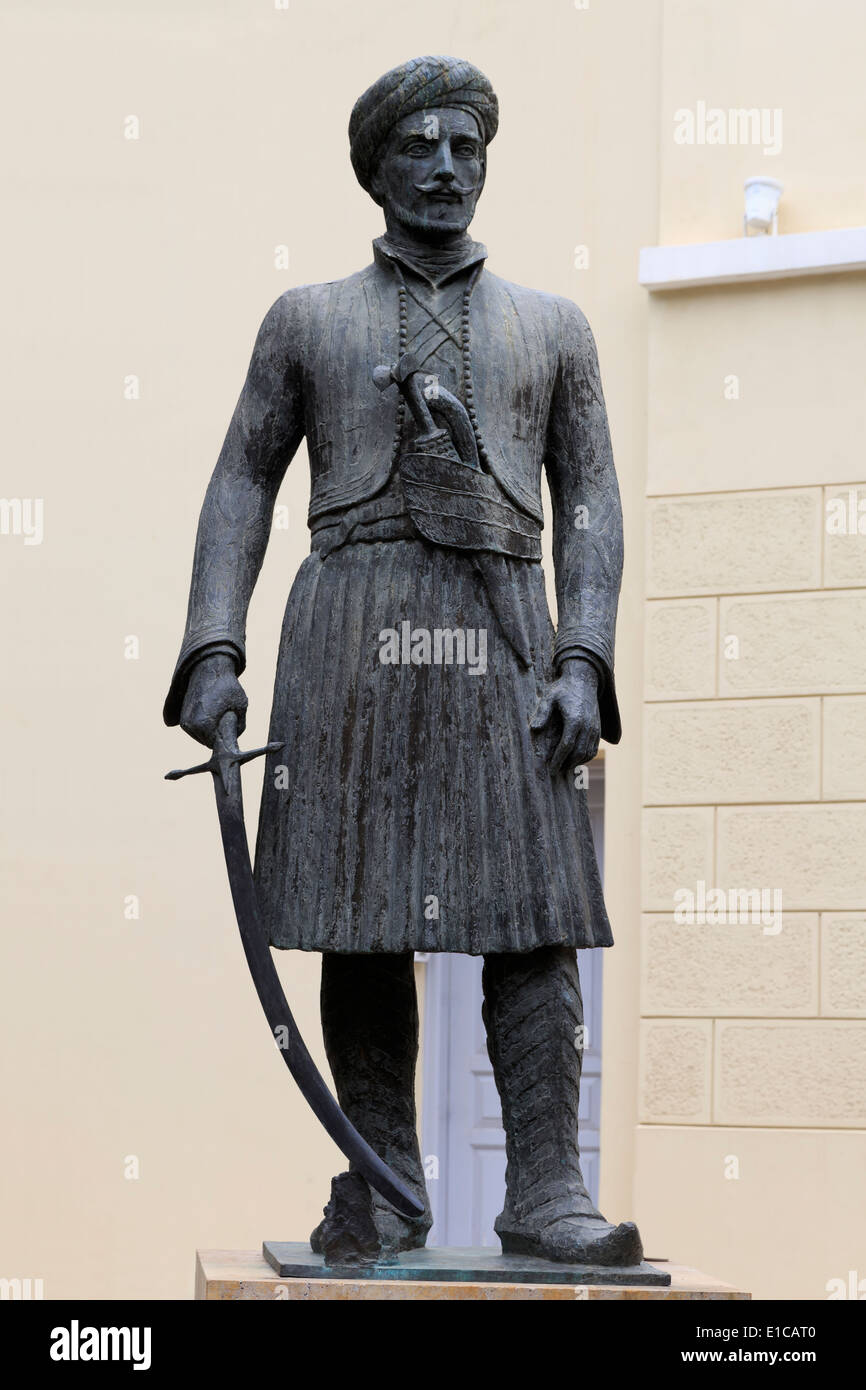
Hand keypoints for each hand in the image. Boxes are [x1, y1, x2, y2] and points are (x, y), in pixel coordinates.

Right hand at [179, 653, 247, 746]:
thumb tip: (233, 740)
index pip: (218, 746)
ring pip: (202, 737)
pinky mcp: (182, 718)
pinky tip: (209, 710)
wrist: (209, 668)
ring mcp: (184, 722)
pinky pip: (196, 730)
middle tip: (225, 715)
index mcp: (204, 725)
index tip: (231, 726)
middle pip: (209, 743)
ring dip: (211, 730)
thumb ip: (239, 728)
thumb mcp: (240, 707)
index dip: (227, 738)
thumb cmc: (227, 687)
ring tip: (217, 710)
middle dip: (218, 734)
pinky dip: (204, 725)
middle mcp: (190, 726)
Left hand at [530, 658, 600, 775]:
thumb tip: (533, 728)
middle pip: (578, 752)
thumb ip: (542, 712)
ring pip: (588, 752)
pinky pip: (594, 748)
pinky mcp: (598, 728)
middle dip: (567, 764)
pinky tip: (575, 759)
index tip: (551, 768)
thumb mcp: (549, 696)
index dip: (559, 759)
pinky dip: (586, 756)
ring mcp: (595, 727)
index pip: (567, 746)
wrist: (584, 679)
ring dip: (577, 762)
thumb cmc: (564, 688)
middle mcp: (587, 725)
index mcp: (575, 719)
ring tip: (564, 767)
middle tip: (556, 771)